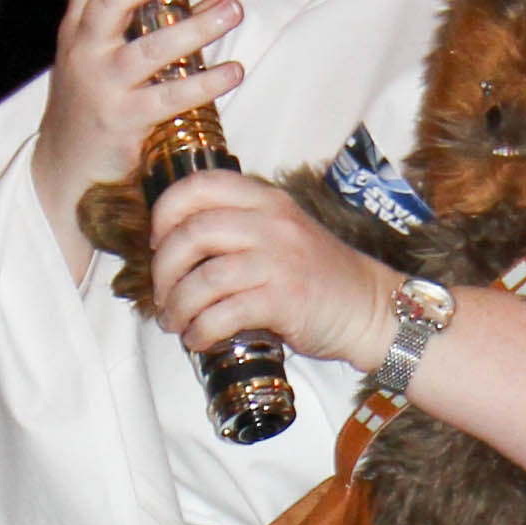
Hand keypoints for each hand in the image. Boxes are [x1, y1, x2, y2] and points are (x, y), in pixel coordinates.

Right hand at [31, 0, 242, 264]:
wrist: (66, 169)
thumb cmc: (92, 100)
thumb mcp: (95, 51)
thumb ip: (129, 17)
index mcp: (76, 24)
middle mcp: (83, 49)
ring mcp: (101, 86)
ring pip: (148, 48)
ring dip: (196, 26)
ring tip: (232, 8)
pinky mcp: (122, 121)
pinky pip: (169, 98)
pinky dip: (205, 82)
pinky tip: (234, 70)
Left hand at [148, 172, 398, 370]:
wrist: (368, 307)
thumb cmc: (317, 275)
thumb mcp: (281, 231)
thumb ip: (237, 226)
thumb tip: (174, 247)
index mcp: (266, 199)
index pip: (199, 186)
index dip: (165, 213)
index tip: (157, 242)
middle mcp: (271, 223)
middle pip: (192, 233)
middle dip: (163, 270)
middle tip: (162, 294)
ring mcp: (279, 260)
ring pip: (204, 278)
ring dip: (178, 306)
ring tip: (175, 322)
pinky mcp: (284, 300)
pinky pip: (224, 314)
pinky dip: (201, 330)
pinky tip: (199, 338)